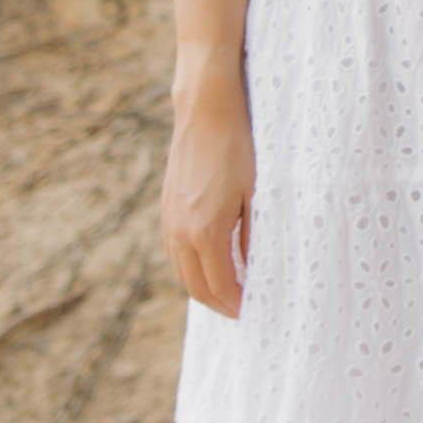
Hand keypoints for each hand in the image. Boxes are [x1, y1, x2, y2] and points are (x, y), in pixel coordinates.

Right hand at [160, 84, 253, 320]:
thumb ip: (252, 235)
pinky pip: (174, 252)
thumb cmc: (237, 149)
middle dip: (219, 304)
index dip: (236, 304)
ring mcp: (170, 220)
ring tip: (228, 292)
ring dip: (203, 287)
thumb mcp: (256, 194)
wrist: (205, 111)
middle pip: (196, 287)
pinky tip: (210, 263)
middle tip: (241, 310)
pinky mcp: (166, 208)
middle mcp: (181, 232)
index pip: (220, 286)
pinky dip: (190, 267)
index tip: (252, 311)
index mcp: (206, 232)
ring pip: (182, 271)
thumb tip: (254, 268)